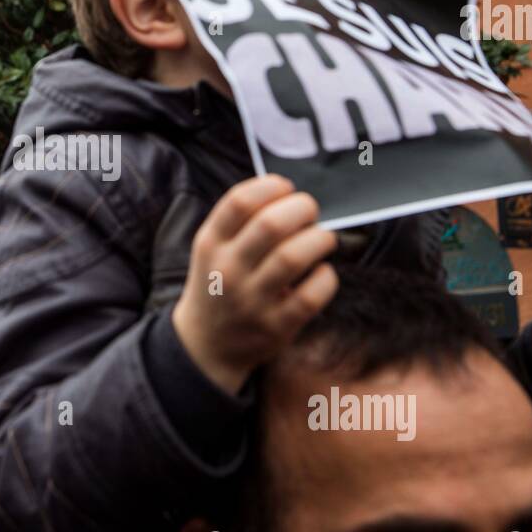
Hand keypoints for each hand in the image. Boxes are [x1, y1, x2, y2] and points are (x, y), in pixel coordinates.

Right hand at [172, 175, 337, 395]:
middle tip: (309, 211)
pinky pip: (311, 295)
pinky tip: (321, 273)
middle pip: (271, 224)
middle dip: (302, 208)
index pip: (239, 202)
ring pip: (293, 257)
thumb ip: (240, 221)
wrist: (206, 344)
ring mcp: (252, 300)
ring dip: (319, 239)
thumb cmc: (219, 284)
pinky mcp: (276, 326)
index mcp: (210, 244)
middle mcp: (228, 270)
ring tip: (322, 239)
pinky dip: (326, 278)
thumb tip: (289, 192)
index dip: (270, 186)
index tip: (285, 188)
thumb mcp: (212, 249)